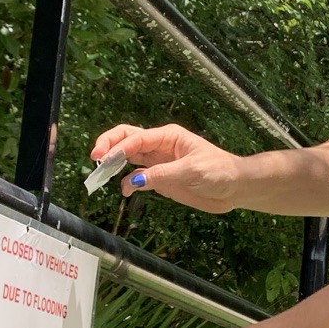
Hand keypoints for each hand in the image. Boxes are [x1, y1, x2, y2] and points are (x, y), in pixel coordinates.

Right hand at [90, 124, 243, 212]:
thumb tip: (134, 181)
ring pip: (128, 157)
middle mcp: (159, 146)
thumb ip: (161, 175)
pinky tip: (124, 190)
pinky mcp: (160, 178)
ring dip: (113, 163)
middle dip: (108, 146)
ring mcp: (158, 162)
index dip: (117, 147)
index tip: (102, 158)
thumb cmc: (219, 171)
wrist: (234, 188)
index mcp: (168, 137)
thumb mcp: (191, 171)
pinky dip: (126, 182)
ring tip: (100, 174)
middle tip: (95, 159)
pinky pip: (137, 177)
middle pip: (127, 140)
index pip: (136, 138)